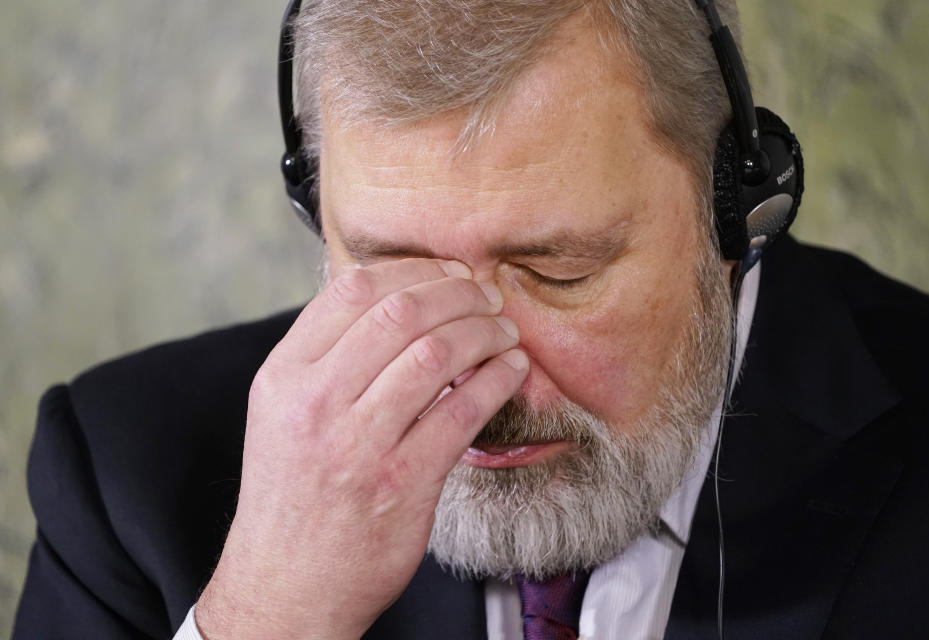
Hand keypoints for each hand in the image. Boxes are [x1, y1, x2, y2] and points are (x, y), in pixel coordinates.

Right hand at [195, 259, 527, 639]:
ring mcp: (359, 444)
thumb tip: (392, 304)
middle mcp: (316, 402)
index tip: (446, 272)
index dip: (413, 269)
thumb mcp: (281, 414)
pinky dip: (498, 380)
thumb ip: (325, 358)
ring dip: (484, 332)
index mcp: (283, 376)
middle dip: (457, 293)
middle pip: (401, 314)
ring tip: (503, 330)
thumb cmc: (292, 495)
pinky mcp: (402, 482)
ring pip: (436, 355)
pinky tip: (511, 370)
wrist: (287, 585)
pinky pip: (464, 411)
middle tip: (486, 296)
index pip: (353, 290)